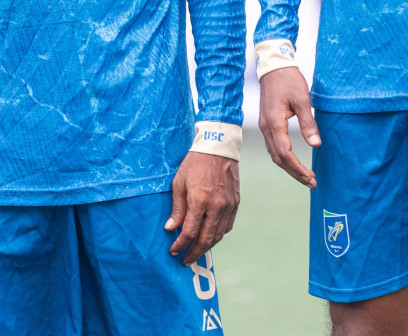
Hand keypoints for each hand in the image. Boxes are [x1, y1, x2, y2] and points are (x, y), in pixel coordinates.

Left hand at [165, 151, 240, 265]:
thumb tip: (170, 228)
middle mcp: (217, 206)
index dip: (180, 245)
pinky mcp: (236, 203)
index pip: (189, 232)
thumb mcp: (179, 182)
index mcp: (200, 201)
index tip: (173, 251)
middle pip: (206, 239)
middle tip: (186, 261)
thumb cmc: (195, 163)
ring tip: (197, 251)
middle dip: (195, 253)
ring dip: (207, 246)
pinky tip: (210, 236)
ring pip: (219, 235)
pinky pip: (228, 226)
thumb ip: (177, 208)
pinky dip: (218, 235)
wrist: (219, 147)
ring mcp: (229, 206)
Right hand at [258, 67, 319, 186]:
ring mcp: (265, 126)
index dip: (298, 168)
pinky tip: (293, 161)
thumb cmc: (289, 81)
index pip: (285, 153)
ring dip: (289, 167)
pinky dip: (283, 157)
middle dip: (294, 172)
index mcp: (274, 123)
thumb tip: (316, 145)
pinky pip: (273, 146)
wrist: (274, 68)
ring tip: (305, 176)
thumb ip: (308, 123)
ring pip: (274, 154)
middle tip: (311, 182)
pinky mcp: (267, 123)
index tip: (311, 177)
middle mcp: (267, 127)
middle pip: (278, 158)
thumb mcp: (302, 100)